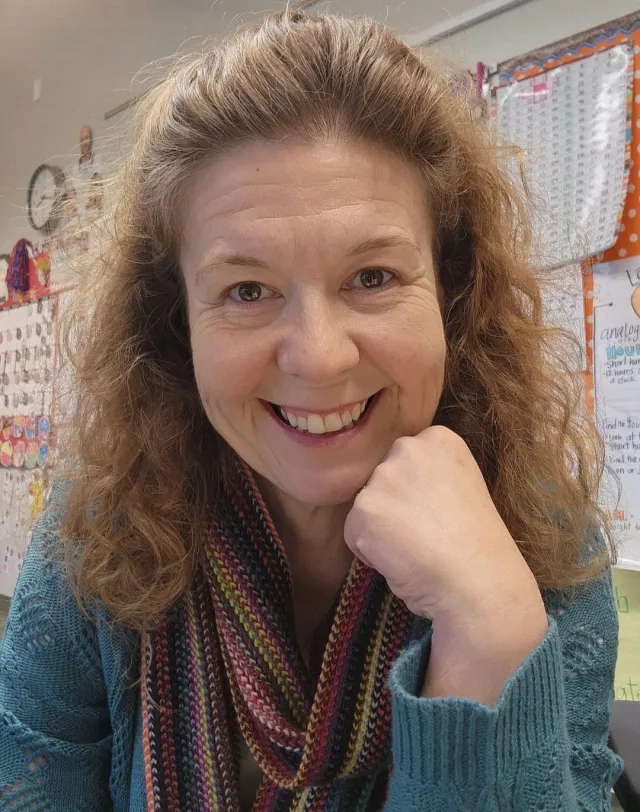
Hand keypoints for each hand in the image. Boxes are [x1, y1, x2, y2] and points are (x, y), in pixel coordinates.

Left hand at [344, 426, 547, 702]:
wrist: (481, 582)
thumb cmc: (477, 546)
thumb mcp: (461, 487)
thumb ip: (428, 476)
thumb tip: (396, 490)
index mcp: (439, 439)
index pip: (404, 461)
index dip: (416, 494)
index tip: (439, 513)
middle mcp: (409, 447)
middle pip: (380, 479)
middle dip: (393, 506)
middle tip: (425, 533)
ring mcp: (385, 476)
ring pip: (365, 506)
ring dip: (380, 530)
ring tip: (415, 549)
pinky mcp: (365, 508)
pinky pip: (353, 533)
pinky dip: (369, 553)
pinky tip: (401, 560)